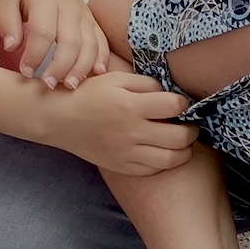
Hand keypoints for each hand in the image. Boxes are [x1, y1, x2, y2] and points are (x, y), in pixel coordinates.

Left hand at [0, 0, 109, 87]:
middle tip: (49, 84)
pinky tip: (98, 73)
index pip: (43, 31)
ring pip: (89, 44)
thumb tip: (11, 47)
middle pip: (70, 41)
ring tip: (70, 85)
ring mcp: (84, 15)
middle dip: (60, 66)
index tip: (25, 71)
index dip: (35, 54)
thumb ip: (6, 22)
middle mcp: (68, 7)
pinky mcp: (93, 21)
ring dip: (82, 67)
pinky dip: (102, 58)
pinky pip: (102, 41)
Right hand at [34, 70, 197, 174]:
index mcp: (131, 105)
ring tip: (181, 142)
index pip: (175, 106)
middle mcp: (132, 131)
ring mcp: (128, 152)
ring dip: (184, 151)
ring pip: (172, 159)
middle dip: (192, 130)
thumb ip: (146, 84)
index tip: (180, 103)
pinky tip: (162, 151)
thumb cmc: (88, 94)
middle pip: (181, 137)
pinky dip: (164, 162)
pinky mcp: (122, 167)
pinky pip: (154, 170)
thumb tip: (171, 95)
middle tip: (189, 126)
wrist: (57, 118)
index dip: (183, 103)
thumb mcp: (115, 78)